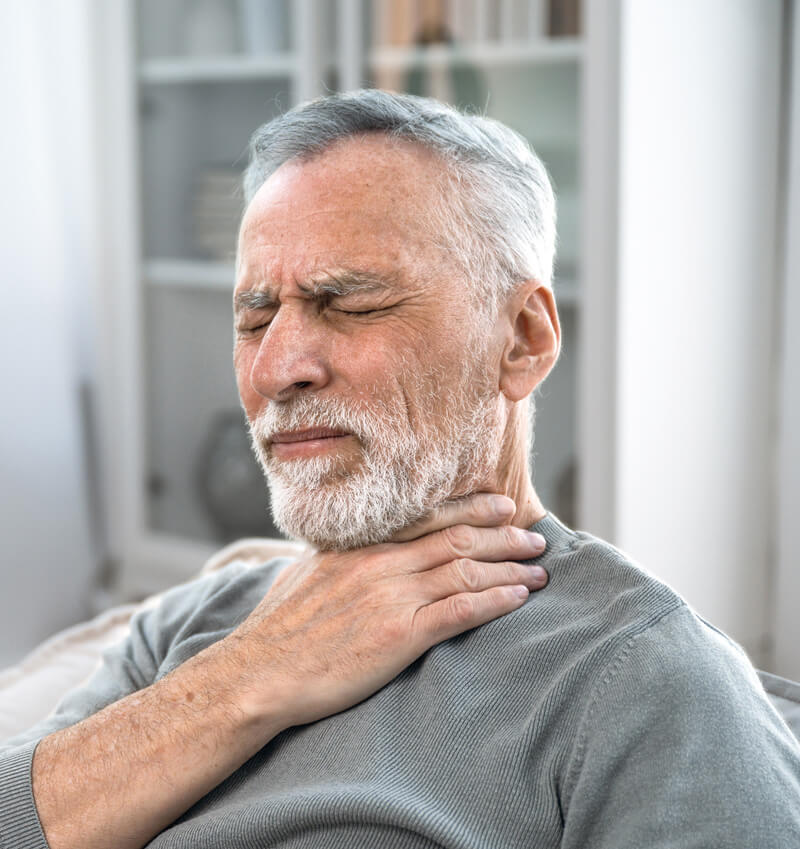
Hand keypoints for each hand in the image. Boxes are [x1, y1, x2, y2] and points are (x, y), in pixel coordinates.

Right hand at [229, 494, 547, 729]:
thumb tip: (347, 551)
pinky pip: (460, 610)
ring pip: (466, 570)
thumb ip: (337, 558)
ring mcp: (391, 596)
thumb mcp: (304, 575)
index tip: (501, 507)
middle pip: (457, 539)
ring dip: (509, 568)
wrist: (257, 673)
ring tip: (540, 571)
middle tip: (535, 538)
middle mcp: (380, 563)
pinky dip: (495, 600)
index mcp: (359, 547)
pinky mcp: (399, 635)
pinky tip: (518, 599)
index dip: (471, 509)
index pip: (427, 516)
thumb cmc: (276, 630)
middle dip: (503, 537)